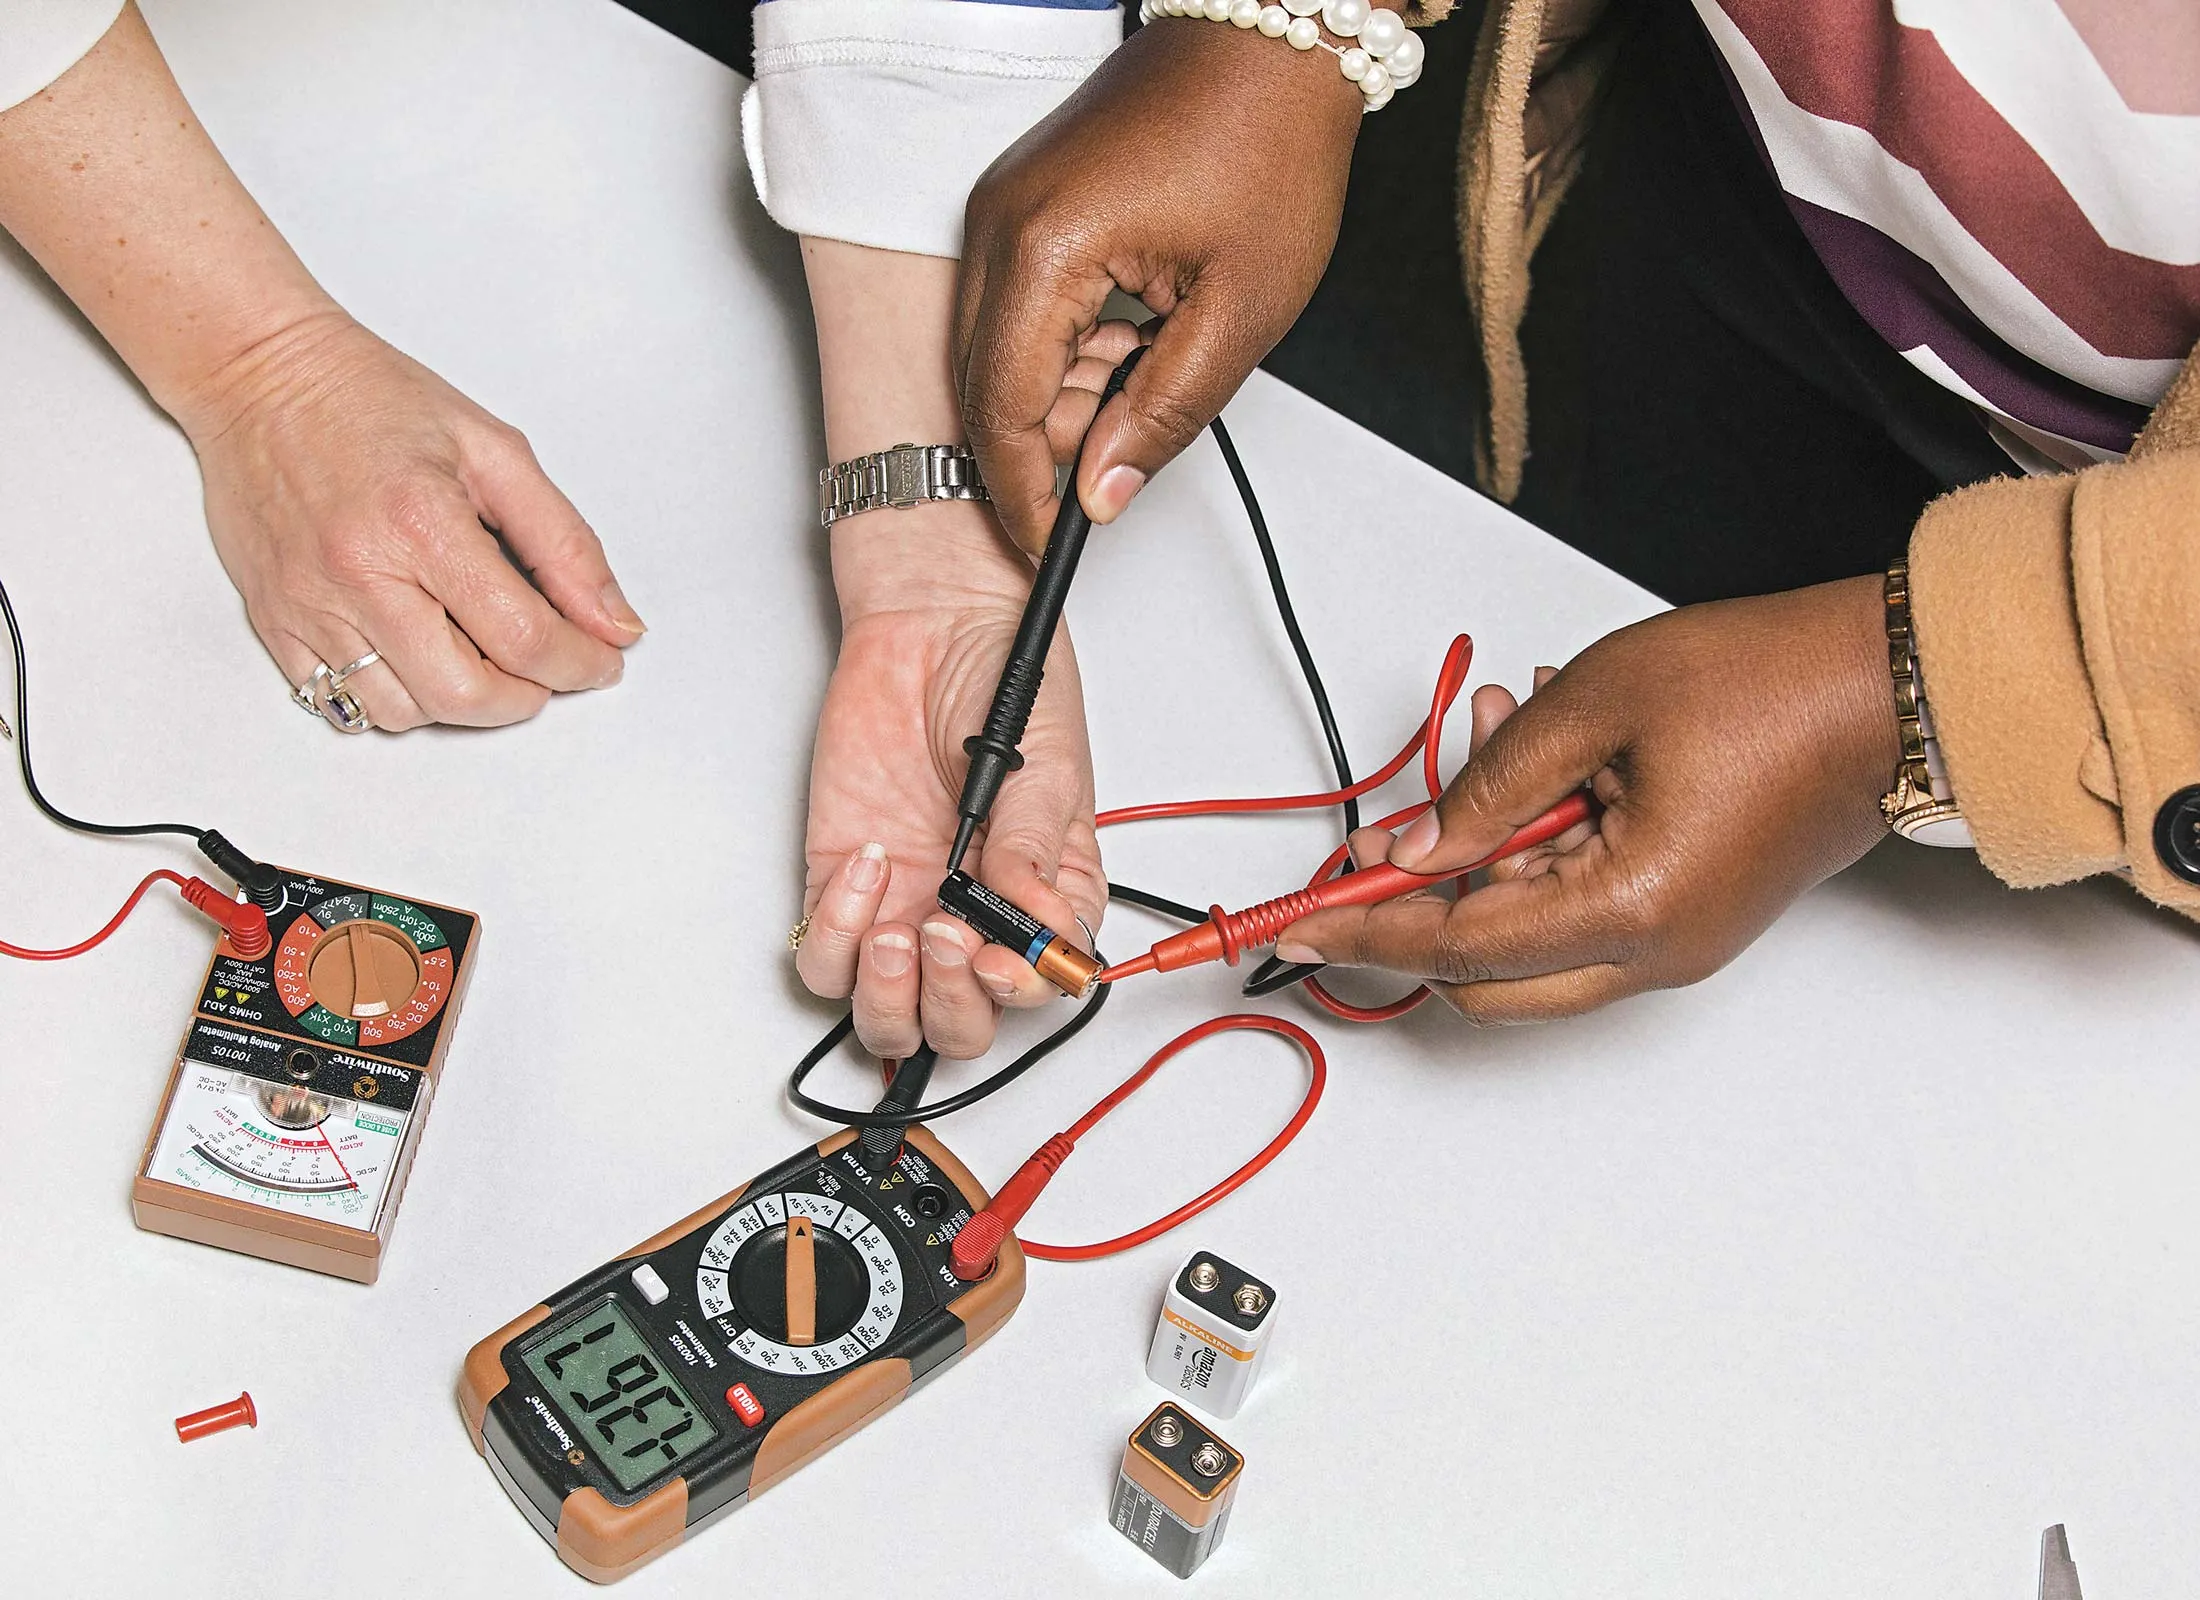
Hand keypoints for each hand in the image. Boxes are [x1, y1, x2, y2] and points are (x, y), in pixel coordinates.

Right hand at [183, 312, 643, 728]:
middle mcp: (359, 574)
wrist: (257, 376)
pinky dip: (400, 697)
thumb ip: (564, 543)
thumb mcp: (496, 451)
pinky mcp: (274, 622)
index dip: (580, 662)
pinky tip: (421, 655)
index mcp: (423, 524)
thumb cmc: (370, 400)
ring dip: (462, 701)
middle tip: (545, 665)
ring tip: (481, 653)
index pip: (524, 638)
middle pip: (465, 695)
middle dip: (525, 695)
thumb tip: (613, 623)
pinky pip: (344, 704)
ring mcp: (309, 605)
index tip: (600, 658)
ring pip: (406, 713)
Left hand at [794, 507, 1104, 1059]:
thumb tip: (1037, 924)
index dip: (1021, 991)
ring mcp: (906, 905)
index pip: (1043, 986)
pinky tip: (865, 866)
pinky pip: (823, 959)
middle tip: (946, 937)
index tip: (1001, 957)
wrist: (930, 623)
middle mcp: (975, 916)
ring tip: (898, 928)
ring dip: (890, 995)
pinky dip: (837, 935)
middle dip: (953, 1002)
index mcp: (1045, 896)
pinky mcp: (841, 885)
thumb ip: (1036, 849)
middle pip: (963, 1025)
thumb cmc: (1001, 681)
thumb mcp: (1044, 766)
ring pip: (890, 1016)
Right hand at [956, 16, 1365, 549]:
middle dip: (1042, 444)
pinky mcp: (1022, 203)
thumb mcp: (1239, 310)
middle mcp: (1003, 221)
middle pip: (982, 384)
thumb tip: (1104, 490)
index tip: (1050, 539)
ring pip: (994, 350)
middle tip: (1118, 459)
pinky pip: (1012, 307)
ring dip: (1057, 395)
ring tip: (1146, 377)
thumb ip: (1164, 414)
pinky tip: (1127, 344)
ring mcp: (1004, 207)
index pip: (1000, 408)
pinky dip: (1060, 349)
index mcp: (1047, 246)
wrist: (1272, 43)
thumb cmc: (1267, 141)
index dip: (1023, 490)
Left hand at [1277, 577, 1900, 1021]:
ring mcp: (1676, 942)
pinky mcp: (1689, 916)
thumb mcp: (1593, 705)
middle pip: (1486, 977)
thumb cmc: (1771, 683)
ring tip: (1505, 731)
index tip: (1300, 921)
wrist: (1894, 686)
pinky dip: (1541, 848)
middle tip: (1391, 831)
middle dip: (1427, 905)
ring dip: (1491, 855)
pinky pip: (1581, 908)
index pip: (1458, 945)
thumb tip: (1408, 850)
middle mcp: (1655, 951)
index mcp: (1631, 908)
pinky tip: (1548, 760)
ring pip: (1531, 941)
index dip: (1369, 930)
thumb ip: (1486, 784)